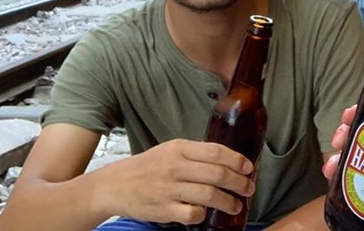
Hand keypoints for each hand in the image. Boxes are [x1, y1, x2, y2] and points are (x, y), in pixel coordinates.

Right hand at [96, 138, 255, 223]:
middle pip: (217, 174)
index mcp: (179, 148)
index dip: (236, 160)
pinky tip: (206, 214)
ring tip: (236, 205)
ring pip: (209, 195)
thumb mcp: (169, 150)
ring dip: (229, 202)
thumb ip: (194, 154)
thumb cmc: (147, 167)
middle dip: (239, 183)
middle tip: (248, 188)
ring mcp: (169, 189)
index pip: (215, 151)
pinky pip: (192, 214)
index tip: (248, 167)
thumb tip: (226, 160)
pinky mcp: (164, 210)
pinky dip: (203, 215)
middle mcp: (175, 166)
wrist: (115, 185)